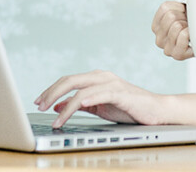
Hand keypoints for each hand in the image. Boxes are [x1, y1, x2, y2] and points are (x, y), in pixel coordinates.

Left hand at [34, 70, 167, 127]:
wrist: (156, 111)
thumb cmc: (129, 108)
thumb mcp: (99, 107)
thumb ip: (80, 105)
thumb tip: (58, 105)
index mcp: (95, 78)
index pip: (68, 80)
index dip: (51, 90)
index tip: (39, 101)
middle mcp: (101, 77)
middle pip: (70, 80)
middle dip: (51, 93)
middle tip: (40, 106)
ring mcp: (111, 83)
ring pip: (80, 89)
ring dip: (63, 105)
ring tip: (54, 119)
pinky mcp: (120, 93)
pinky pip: (98, 95)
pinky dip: (84, 101)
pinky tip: (75, 108)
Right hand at [151, 0, 193, 60]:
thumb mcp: (191, 6)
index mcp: (157, 25)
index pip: (164, 8)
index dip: (178, 7)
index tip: (185, 13)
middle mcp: (158, 38)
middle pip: (170, 16)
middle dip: (183, 17)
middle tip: (190, 24)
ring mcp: (166, 49)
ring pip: (176, 26)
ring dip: (188, 26)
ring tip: (191, 31)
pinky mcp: (177, 55)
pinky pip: (183, 36)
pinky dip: (190, 33)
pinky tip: (193, 37)